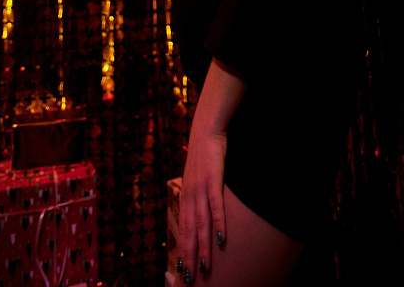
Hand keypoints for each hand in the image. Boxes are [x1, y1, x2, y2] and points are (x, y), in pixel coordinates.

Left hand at [177, 125, 226, 281]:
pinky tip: (222, 239)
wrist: (204, 130)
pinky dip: (218, 223)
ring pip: (201, 224)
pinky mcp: (212, 180)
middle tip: (190, 277)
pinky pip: (216, 206)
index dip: (182, 250)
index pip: (182, 229)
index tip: (182, 270)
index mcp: (184, 196)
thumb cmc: (202, 156)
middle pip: (189, 232)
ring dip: (203, 247)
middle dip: (190, 256)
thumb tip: (198, 214)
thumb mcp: (195, 178)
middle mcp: (189, 195)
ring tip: (205, 267)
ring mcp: (200, 188)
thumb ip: (196, 196)